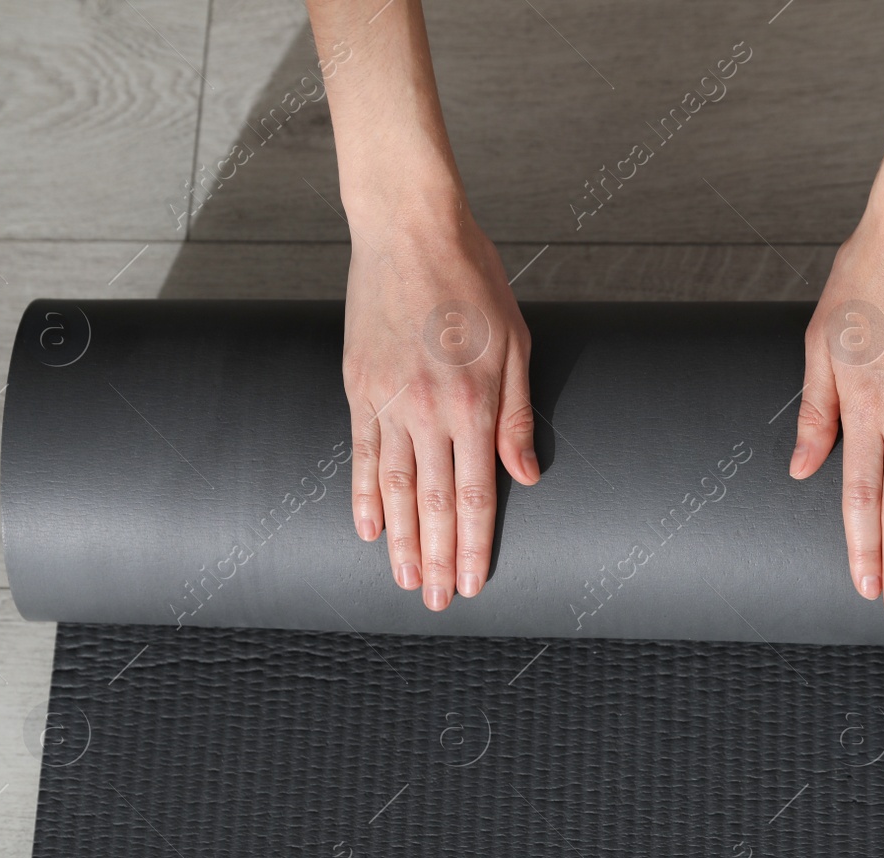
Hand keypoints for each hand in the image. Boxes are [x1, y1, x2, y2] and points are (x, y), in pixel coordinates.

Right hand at [342, 203, 537, 609]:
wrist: (409, 230)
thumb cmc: (472, 281)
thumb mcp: (515, 344)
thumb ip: (518, 416)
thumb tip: (525, 477)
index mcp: (473, 402)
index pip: (474, 493)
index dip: (474, 543)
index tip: (474, 581)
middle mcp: (427, 410)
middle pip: (432, 502)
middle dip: (438, 558)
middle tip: (439, 602)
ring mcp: (386, 400)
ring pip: (392, 487)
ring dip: (400, 541)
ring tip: (405, 580)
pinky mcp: (358, 386)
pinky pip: (359, 453)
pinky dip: (362, 496)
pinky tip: (367, 529)